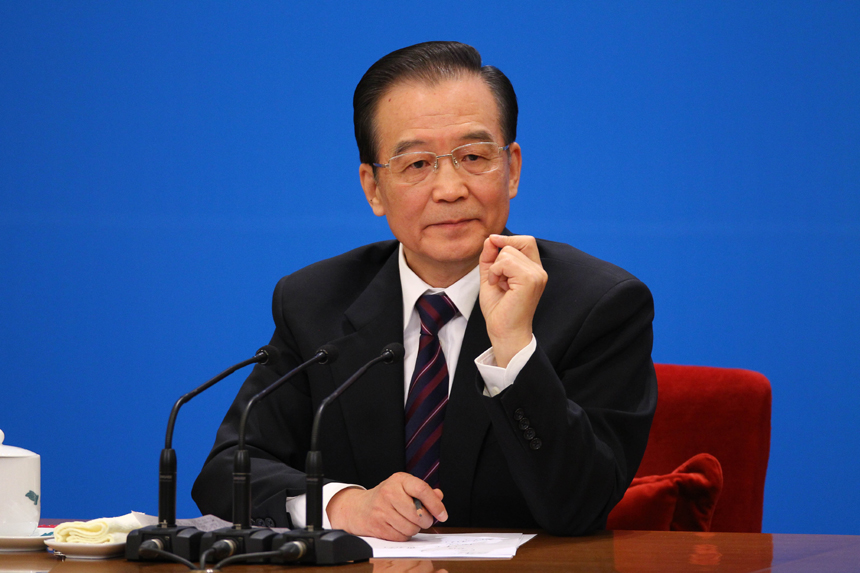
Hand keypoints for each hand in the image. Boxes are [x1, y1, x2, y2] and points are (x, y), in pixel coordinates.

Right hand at [327, 472, 446, 540]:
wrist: (359, 508)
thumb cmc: (386, 497)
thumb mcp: (404, 487)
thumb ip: (423, 491)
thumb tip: (439, 496)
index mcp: (399, 480)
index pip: (422, 490)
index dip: (435, 505)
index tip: (442, 514)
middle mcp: (389, 493)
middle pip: (418, 513)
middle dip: (426, 520)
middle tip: (424, 519)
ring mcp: (382, 510)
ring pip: (411, 527)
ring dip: (415, 528)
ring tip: (409, 522)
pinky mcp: (378, 526)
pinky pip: (401, 536)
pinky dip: (405, 535)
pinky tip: (399, 527)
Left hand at [479, 234, 546, 366]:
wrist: (504, 332)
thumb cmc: (499, 310)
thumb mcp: (491, 277)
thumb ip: (491, 257)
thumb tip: (491, 238)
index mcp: (533, 270)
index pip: (526, 240)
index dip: (508, 240)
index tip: (492, 245)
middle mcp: (539, 271)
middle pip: (515, 243)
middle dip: (499, 258)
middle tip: (498, 279)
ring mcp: (537, 274)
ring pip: (508, 252)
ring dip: (495, 267)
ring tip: (499, 285)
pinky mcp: (530, 279)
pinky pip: (506, 261)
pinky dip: (495, 271)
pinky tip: (498, 285)